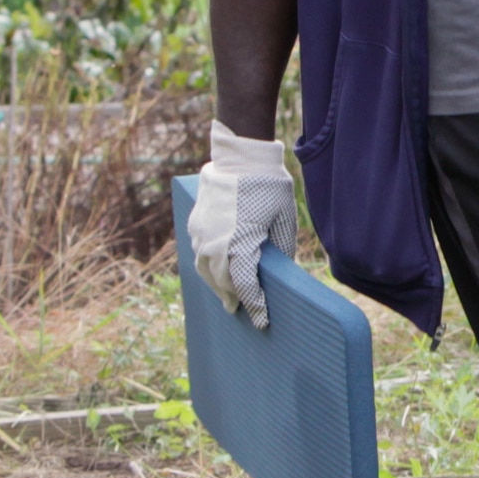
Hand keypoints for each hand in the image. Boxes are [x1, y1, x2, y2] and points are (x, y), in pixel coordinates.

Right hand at [187, 123, 299, 326]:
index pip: (246, 287)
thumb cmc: (268, 187)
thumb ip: (279, 250)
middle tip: (240, 312)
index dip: (255, 306)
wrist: (240, 156)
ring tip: (225, 296)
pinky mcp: (195, 223)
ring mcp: (202, 234)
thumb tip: (278, 270)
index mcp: (240, 246)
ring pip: (205, 269)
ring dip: (215, 284)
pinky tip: (214, 268)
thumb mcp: (283, 221)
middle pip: (222, 283)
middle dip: (232, 298)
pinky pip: (199, 251)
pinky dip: (207, 264)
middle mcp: (216, 245)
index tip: (262, 322)